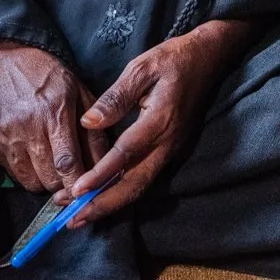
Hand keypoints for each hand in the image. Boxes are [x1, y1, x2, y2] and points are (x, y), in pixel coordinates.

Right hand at [0, 23, 106, 196]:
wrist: (4, 58)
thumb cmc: (47, 74)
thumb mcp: (79, 93)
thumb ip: (93, 132)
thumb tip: (107, 166)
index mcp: (53, 113)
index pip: (67, 164)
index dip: (78, 184)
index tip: (88, 192)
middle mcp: (27, 128)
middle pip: (49, 179)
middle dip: (64, 184)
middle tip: (71, 175)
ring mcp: (6, 137)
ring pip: (31, 182)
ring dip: (45, 181)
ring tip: (51, 163)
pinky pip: (13, 174)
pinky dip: (27, 173)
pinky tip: (33, 156)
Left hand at [67, 18, 255, 225]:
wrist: (207, 60)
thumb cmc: (172, 59)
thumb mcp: (142, 67)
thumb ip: (116, 97)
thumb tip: (90, 122)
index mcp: (159, 121)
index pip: (126, 155)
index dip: (101, 175)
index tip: (77, 190)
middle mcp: (167, 144)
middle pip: (134, 184)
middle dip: (103, 205)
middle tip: (72, 219)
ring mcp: (170, 151)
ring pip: (140, 187)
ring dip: (110, 205)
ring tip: (80, 217)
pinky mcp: (168, 152)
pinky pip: (144, 180)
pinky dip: (122, 195)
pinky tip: (101, 200)